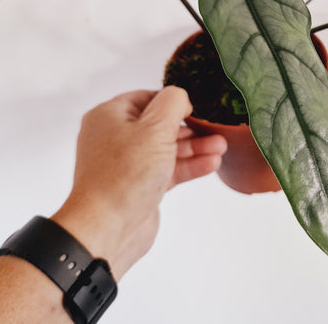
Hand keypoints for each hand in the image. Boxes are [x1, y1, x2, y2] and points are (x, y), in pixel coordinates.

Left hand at [52, 86, 226, 279]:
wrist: (107, 229)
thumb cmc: (124, 175)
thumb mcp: (155, 128)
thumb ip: (173, 103)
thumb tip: (180, 98)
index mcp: (109, 116)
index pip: (146, 98)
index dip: (172, 101)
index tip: (195, 107)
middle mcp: (115, 138)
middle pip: (160, 124)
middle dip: (190, 127)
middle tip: (214, 128)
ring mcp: (127, 163)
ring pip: (166, 148)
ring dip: (195, 147)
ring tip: (221, 146)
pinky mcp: (139, 186)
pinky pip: (168, 169)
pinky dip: (188, 165)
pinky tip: (211, 163)